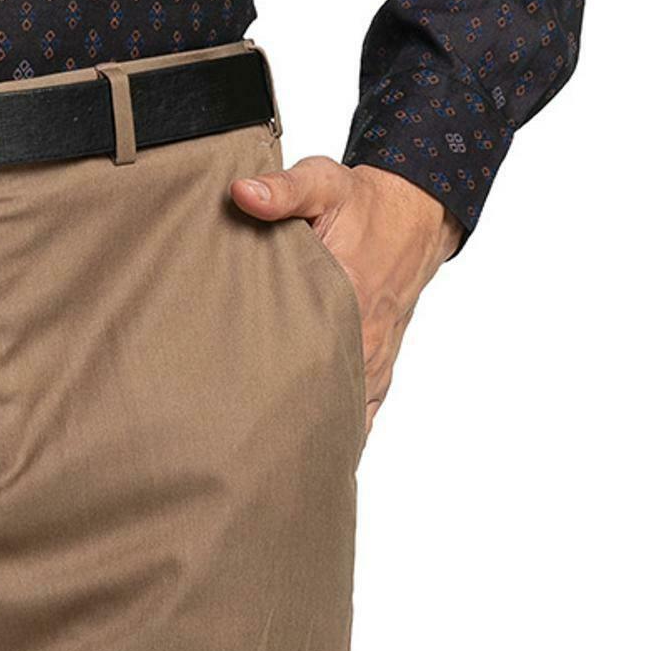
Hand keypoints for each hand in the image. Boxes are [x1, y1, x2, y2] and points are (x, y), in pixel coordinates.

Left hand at [231, 157, 462, 439]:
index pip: (304, 352)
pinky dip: (345, 434)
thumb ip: (283, 190)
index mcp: (347, 295)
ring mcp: (375, 355)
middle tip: (238, 451)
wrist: (414, 212)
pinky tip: (317, 464)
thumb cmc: (360, 200)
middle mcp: (364, 336)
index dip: (269, 382)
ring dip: (314, 431)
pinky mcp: (380, 361)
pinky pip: (366, 411)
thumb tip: (243, 194)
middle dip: (283, 421)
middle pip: (322, 393)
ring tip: (269, 467)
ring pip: (346, 411)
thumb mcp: (322, 183)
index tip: (235, 411)